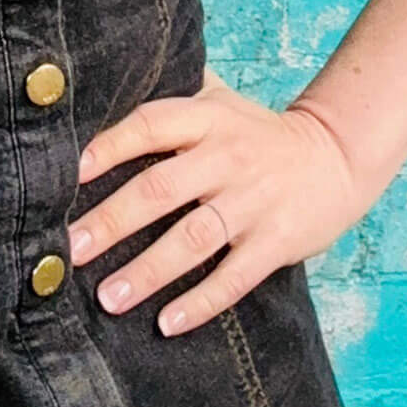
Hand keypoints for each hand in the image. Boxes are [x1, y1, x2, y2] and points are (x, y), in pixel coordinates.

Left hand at [67, 67, 368, 336]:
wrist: (336, 155)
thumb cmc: (257, 133)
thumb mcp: (220, 101)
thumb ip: (171, 94)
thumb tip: (102, 84)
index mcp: (207, 119)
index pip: (150, 126)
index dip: (109, 147)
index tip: (70, 173)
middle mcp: (227, 157)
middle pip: (160, 188)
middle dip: (111, 221)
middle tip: (70, 249)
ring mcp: (253, 200)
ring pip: (192, 239)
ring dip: (148, 270)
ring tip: (109, 297)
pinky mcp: (277, 240)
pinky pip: (234, 276)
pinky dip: (201, 301)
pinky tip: (167, 322)